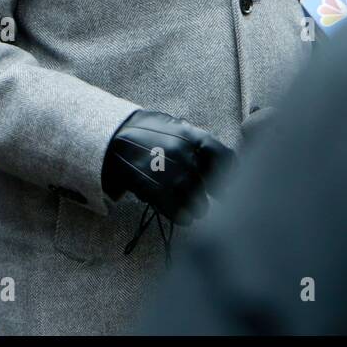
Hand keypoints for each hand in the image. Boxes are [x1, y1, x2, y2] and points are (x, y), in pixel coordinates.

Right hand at [102, 110, 233, 224]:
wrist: (115, 135)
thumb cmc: (150, 133)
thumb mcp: (177, 128)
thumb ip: (200, 144)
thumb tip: (226, 164)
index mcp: (194, 136)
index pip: (226, 159)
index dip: (231, 175)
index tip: (230, 184)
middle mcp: (185, 153)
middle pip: (212, 185)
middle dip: (212, 196)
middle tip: (208, 199)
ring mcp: (169, 171)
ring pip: (198, 201)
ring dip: (199, 209)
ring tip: (197, 211)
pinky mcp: (153, 188)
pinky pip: (177, 210)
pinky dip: (183, 217)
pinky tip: (185, 218)